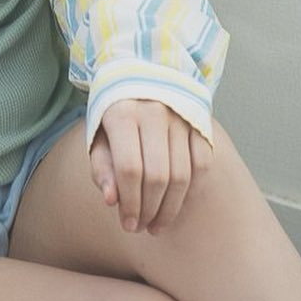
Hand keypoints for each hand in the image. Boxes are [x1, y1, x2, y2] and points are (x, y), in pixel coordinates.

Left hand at [88, 99, 212, 234]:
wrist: (142, 73)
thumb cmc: (114, 111)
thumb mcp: (98, 134)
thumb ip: (102, 166)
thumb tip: (111, 200)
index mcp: (122, 114)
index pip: (130, 169)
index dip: (130, 203)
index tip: (127, 225)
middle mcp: (154, 113)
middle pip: (158, 176)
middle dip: (150, 210)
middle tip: (142, 227)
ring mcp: (180, 116)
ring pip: (182, 175)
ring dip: (170, 208)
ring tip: (157, 224)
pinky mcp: (199, 122)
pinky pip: (202, 164)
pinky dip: (192, 190)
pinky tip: (177, 203)